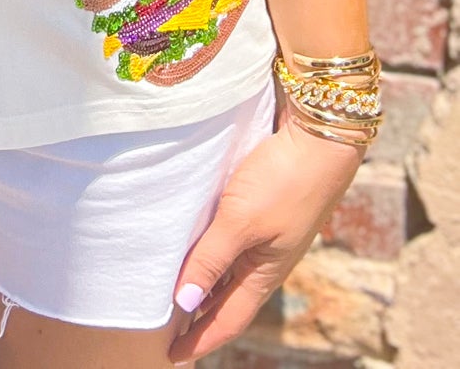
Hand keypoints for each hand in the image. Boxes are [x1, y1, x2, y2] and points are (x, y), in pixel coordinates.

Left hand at [169, 109, 364, 361]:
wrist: (319, 140)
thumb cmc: (282, 181)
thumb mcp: (240, 222)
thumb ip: (210, 259)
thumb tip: (185, 303)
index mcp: (264, 274)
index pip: (227, 319)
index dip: (200, 339)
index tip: (172, 357)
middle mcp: (265, 261)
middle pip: (227, 300)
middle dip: (199, 320)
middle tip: (167, 332)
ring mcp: (265, 237)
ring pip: (227, 272)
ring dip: (203, 286)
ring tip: (173, 294)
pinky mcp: (261, 210)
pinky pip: (230, 244)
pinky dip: (211, 255)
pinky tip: (194, 245)